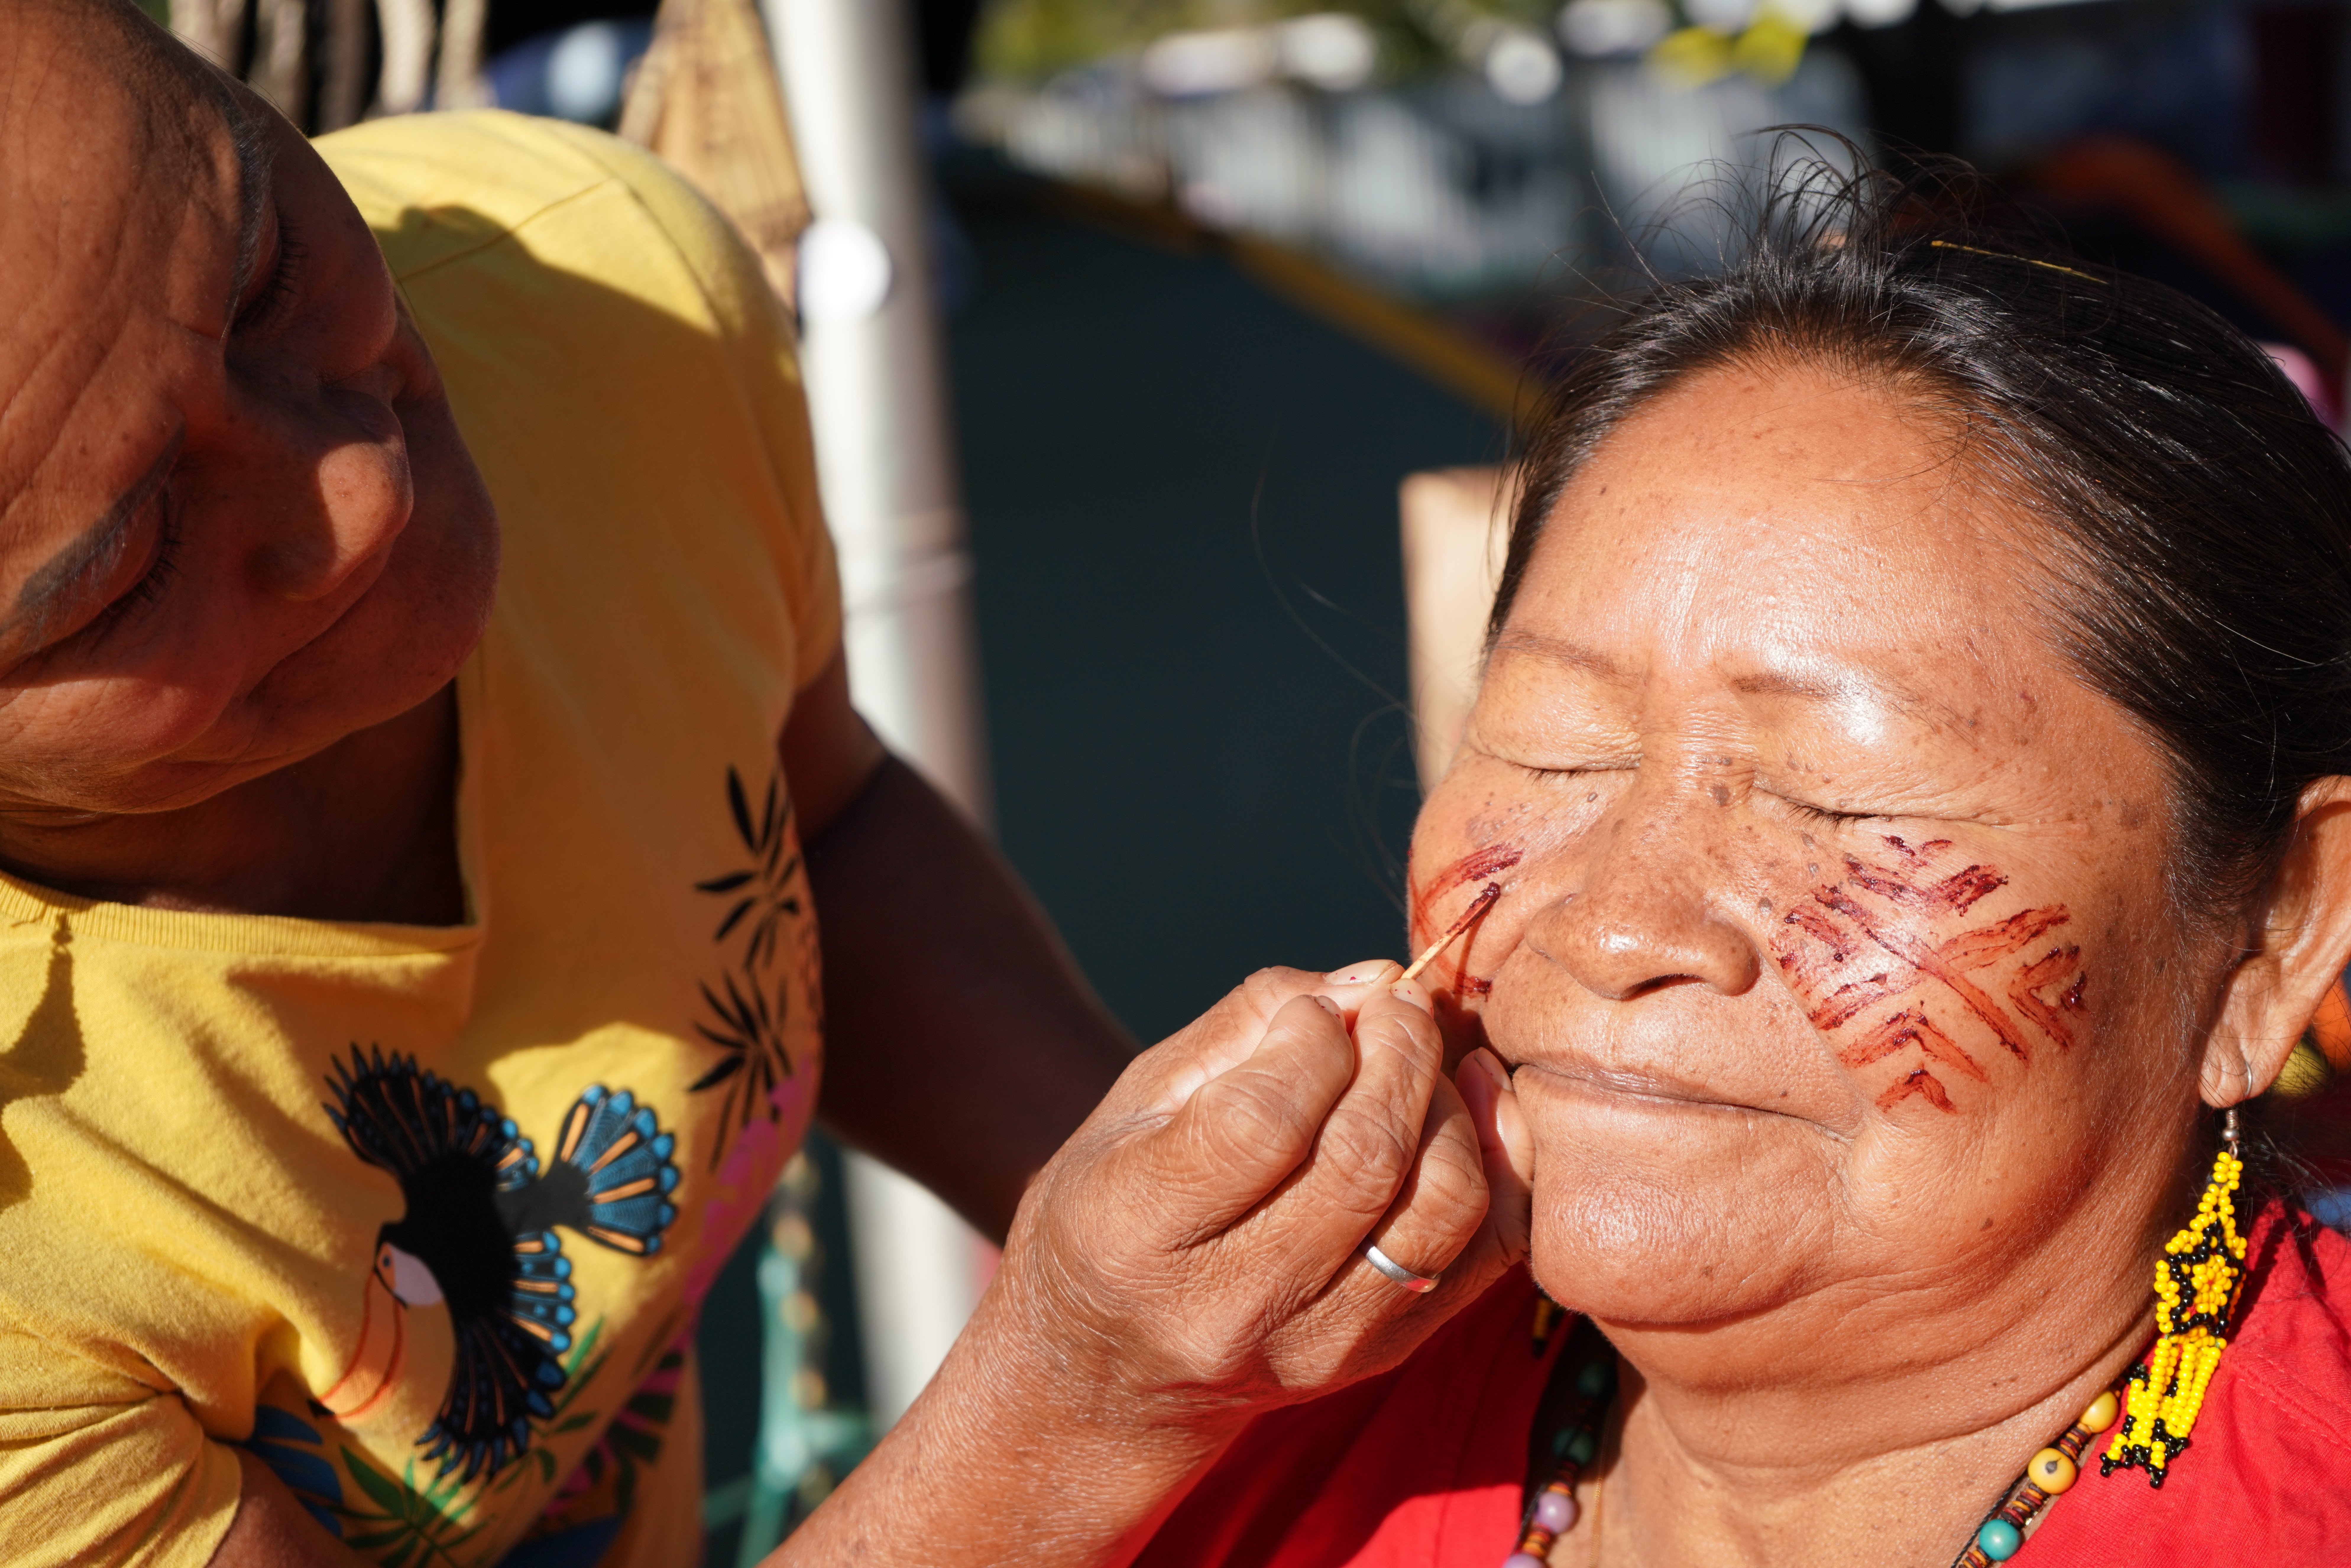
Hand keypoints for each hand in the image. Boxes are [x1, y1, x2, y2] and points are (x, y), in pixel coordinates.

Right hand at [985, 962, 1534, 1428]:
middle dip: (1399, 1053)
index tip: (1312, 1013)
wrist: (1117, 1371)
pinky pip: (1489, 1252)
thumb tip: (1372, 979)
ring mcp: (1317, 1345)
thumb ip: (1249, 1023)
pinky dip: (1502, 1161)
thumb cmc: (1119, 1202)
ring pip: (1441, 1206)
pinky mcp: (1383, 1355)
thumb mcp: (1142, 1098)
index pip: (1262, 1121)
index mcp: (1136, 1230)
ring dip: (1451, 1107)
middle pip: (1363, 1161)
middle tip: (1395, 1004)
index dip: (1312, 1038)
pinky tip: (1473, 1098)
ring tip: (1421, 1058)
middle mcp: (1229, 1305)